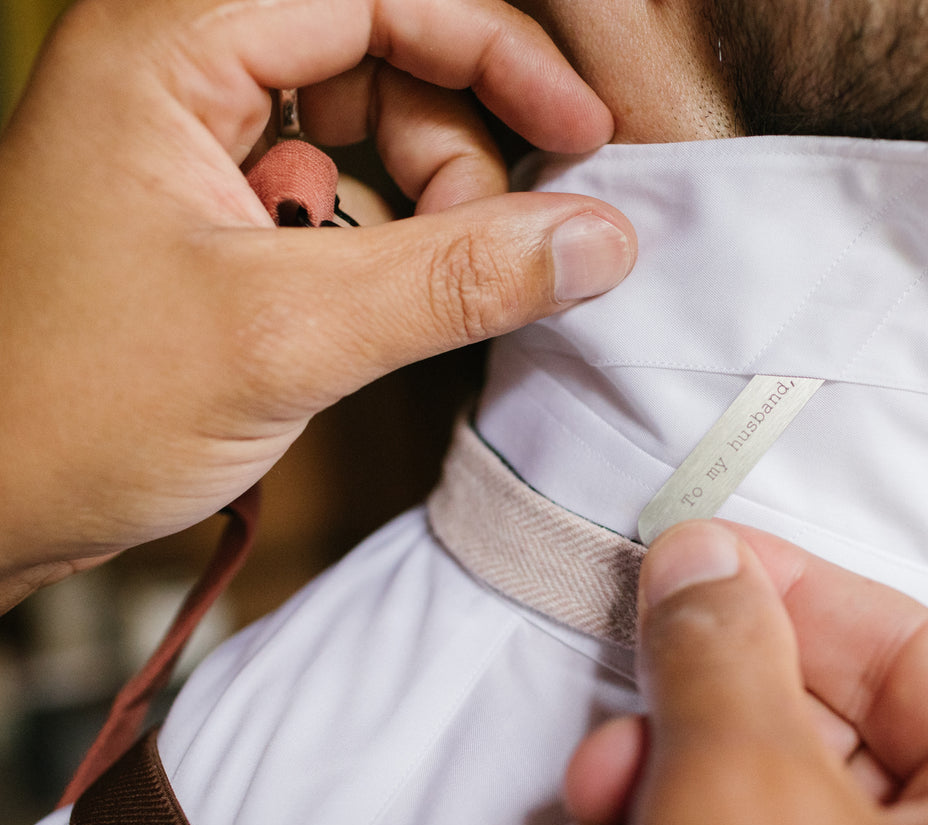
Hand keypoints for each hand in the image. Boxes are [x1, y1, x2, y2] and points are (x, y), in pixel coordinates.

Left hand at [0, 0, 635, 608]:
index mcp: (164, 46)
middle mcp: (174, 65)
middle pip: (382, 46)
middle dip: (458, 141)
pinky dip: (384, 231)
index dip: (496, 50)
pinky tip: (369, 296)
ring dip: (427, 194)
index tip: (581, 133)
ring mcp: (188, 132)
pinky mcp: (205, 197)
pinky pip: (335, 178)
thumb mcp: (285, 338)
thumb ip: (454, 280)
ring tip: (421, 283)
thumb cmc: (64, 409)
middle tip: (498, 240)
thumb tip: (598, 238)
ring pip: (368, 116)